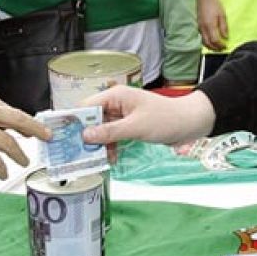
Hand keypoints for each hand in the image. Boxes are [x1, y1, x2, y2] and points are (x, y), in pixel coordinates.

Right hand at [0, 89, 49, 178]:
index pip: (6, 108)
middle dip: (35, 129)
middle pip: (18, 120)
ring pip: (10, 142)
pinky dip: (1, 168)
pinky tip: (3, 172)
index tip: (27, 124)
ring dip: (20, 154)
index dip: (20, 119)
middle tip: (45, 136)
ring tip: (24, 160)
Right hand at [81, 85, 215, 146]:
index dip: (75, 120)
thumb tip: (85, 135)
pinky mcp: (130, 125)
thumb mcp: (136, 127)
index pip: (86, 106)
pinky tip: (111, 158)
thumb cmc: (166, 120)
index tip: (65, 137)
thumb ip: (110, 132)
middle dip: (86, 136)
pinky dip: (111, 146)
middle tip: (79, 154)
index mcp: (116, 96)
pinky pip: (113, 135)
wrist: (191, 124)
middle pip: (92, 119)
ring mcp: (123, 115)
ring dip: (100, 144)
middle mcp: (117, 103)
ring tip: (98, 159)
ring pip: (102, 129)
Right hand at [197, 0, 227, 50]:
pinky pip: (201, 37)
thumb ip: (224, 27)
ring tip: (216, 47)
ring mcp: (199, 27)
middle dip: (215, 48)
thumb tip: (225, 37)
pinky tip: (210, 40)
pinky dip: (206, 41)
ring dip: (210, 46)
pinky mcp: (198, 25)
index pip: (215, 40)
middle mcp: (203, 28)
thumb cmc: (214, 4)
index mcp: (210, 25)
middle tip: (221, 49)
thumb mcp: (222, 15)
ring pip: (203, 41)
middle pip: (208, 43)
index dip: (220, 45)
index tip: (225, 46)